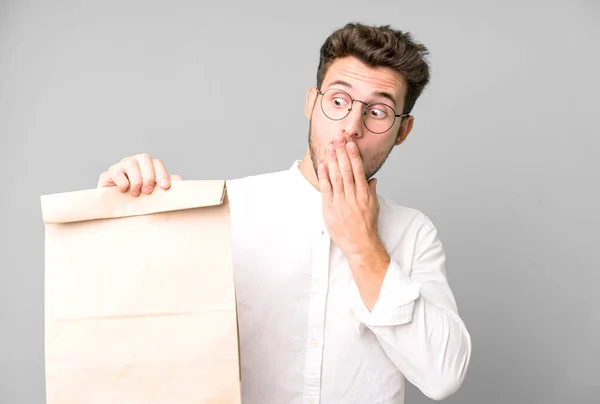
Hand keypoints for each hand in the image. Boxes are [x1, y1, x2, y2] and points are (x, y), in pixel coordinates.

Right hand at [97, 153, 182, 195]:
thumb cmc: (138, 199)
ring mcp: (119, 167)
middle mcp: (133, 162)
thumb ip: (166, 187)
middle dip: (149, 176)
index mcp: (146, 166)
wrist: (115, 208)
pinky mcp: (107, 175)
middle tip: (148, 192)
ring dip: (136, 180)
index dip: (162, 174)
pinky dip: (122, 183)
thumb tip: (181, 183)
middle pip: (144, 158)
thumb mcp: (154, 194)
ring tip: (136, 194)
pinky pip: (116, 173)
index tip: (165, 187)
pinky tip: (123, 192)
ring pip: (130, 163)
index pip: (156, 162)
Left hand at [317, 137, 381, 260]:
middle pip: (346, 170)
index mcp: (364, 194)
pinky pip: (326, 189)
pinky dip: (324, 176)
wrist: (360, 244)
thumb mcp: (374, 206)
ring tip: (330, 147)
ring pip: (336, 177)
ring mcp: (340, 202)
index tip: (350, 144)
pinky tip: (323, 165)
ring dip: (332, 160)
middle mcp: (352, 196)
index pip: (358, 170)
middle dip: (342, 153)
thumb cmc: (367, 226)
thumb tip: (372, 179)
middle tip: (338, 139)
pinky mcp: (330, 208)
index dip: (353, 155)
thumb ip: (372, 191)